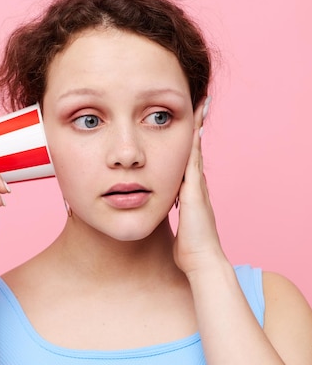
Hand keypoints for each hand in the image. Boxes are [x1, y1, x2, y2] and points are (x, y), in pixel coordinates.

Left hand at [173, 100, 225, 276]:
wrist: (202, 261)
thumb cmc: (190, 251)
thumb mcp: (179, 229)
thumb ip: (173, 221)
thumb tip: (163, 219)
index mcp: (191, 195)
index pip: (188, 163)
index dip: (188, 145)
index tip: (188, 127)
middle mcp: (197, 187)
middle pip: (194, 150)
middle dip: (197, 127)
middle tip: (200, 103)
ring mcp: (198, 187)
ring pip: (196, 149)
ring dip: (198, 127)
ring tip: (200, 103)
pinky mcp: (195, 190)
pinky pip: (193, 158)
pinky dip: (194, 140)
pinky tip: (194, 124)